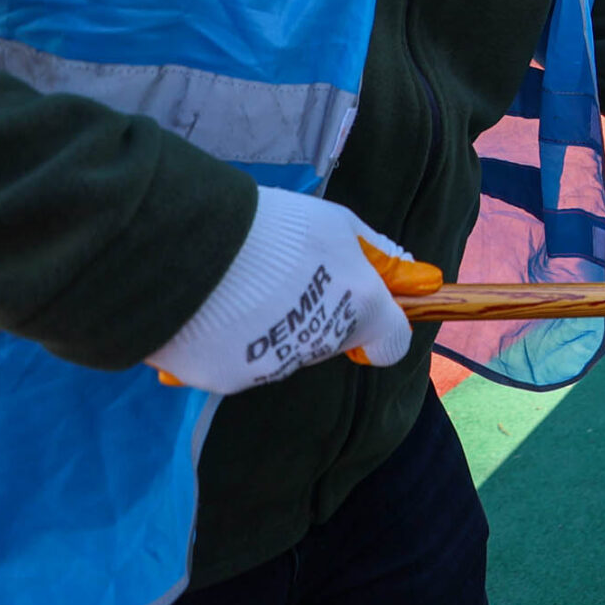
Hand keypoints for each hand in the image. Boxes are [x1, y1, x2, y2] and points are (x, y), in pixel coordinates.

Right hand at [148, 188, 433, 394]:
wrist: (193, 250)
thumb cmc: (275, 228)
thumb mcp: (336, 224)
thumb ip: (375, 254)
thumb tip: (412, 275)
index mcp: (361, 309)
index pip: (392, 343)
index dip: (380, 327)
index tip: (359, 306)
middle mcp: (324, 347)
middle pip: (328, 339)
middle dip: (313, 313)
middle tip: (278, 275)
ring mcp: (276, 367)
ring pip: (282, 350)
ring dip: (269, 326)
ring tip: (236, 286)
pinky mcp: (229, 380)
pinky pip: (237, 361)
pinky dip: (227, 341)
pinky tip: (209, 308)